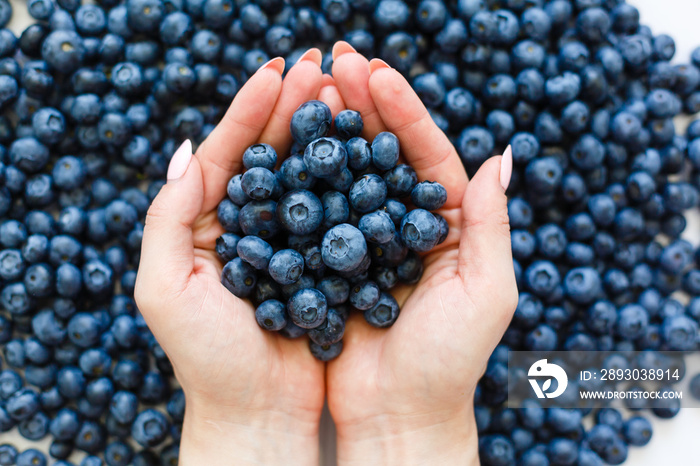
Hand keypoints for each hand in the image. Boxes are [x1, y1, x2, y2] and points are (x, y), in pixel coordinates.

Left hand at [135, 50, 327, 465]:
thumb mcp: (165, 289)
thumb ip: (167, 217)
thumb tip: (186, 151)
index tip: (276, 73)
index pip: (226, 155)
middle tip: (320, 66)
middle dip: (291, 109)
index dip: (248, 112)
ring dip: (323, 133)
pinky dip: (349, 178)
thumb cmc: (208, 359)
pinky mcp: (322, 261)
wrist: (260, 413)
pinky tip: (366, 149)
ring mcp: (288, 242)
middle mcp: (246, 226)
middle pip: (269, 155)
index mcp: (205, 225)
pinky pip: (336, 210)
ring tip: (344, 92)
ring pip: (306, 175)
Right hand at [325, 43, 518, 464]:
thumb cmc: (449, 361)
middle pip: (383, 154)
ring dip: (330, 131)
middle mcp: (404, 227)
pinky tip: (285, 146)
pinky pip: (315, 213)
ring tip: (311, 87)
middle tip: (338, 60)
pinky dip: (303, 179)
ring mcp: (364, 242)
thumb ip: (491, 226)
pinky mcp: (329, 263)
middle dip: (363, 106)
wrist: (396, 415)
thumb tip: (500, 157)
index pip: (426, 156)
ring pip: (346, 175)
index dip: (403, 113)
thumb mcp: (485, 292)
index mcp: (446, 226)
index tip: (377, 73)